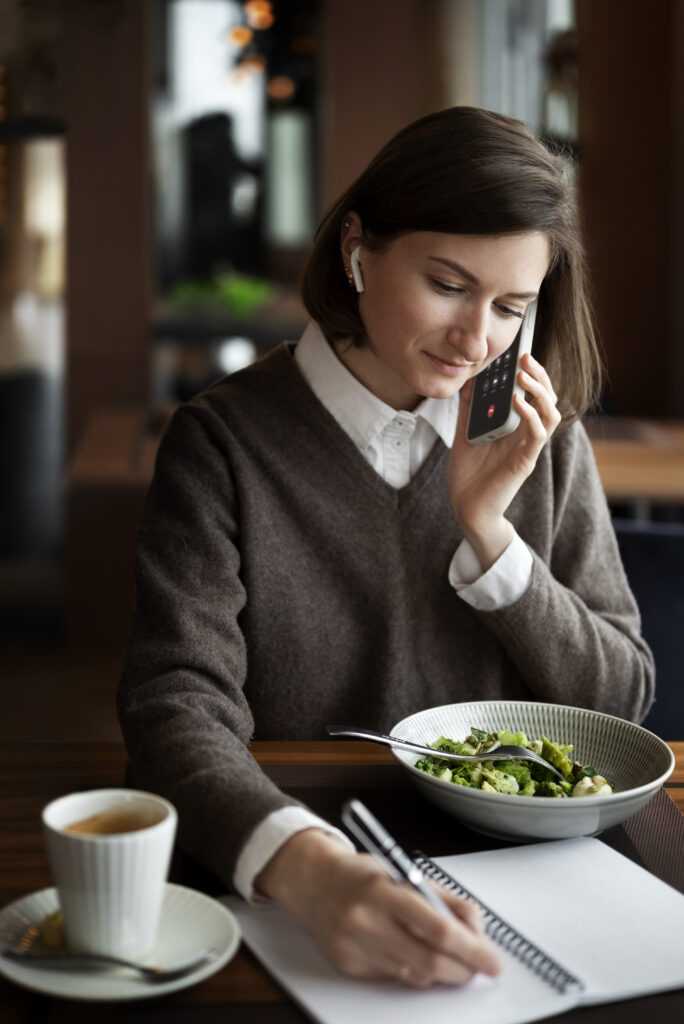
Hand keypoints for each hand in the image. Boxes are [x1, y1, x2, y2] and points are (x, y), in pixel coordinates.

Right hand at [256, 829, 500, 988]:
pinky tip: (418, 956)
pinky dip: (415, 971)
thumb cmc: (362, 874)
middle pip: (429, 961)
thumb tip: (477, 930)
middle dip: (463, 968)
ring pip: (415, 975)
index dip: (471, 949)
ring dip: (443, 972)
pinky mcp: (349, 967)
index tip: (492, 960)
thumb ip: (443, 899)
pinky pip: (394, 977)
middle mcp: (366, 922)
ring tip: (455, 961)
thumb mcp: (404, 872)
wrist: (312, 881)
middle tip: (480, 966)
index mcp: (384, 891)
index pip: (437, 929)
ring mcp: (355, 948)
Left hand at [449, 353, 560, 569]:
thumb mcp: (465, 433)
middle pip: (548, 400)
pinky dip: (530, 415)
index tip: (521, 354)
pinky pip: (536, 435)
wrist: (467, 508)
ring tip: (523, 376)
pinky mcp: (525, 462)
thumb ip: (468, 410)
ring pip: (550, 414)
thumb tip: (467, 382)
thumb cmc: (469, 474)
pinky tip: (517, 402)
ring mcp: (528, 449)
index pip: (533, 396)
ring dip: (540, 392)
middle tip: (526, 358)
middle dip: (540, 376)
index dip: (533, 375)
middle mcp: (527, 436)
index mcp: (516, 428)